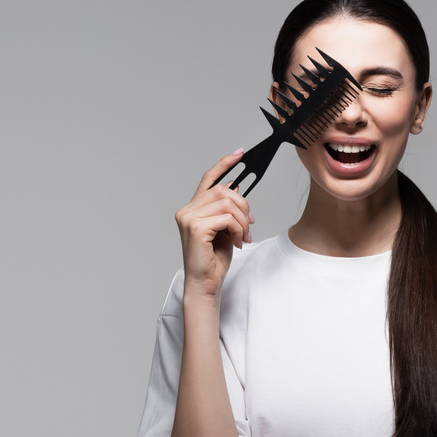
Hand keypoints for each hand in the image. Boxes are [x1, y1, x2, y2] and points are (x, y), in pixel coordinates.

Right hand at [174, 150, 253, 298]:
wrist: (205, 283)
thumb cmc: (213, 260)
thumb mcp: (224, 229)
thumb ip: (226, 209)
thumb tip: (237, 189)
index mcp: (191, 209)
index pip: (208, 179)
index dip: (224, 164)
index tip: (240, 153)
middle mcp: (186, 210)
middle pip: (223, 190)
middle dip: (243, 205)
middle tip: (249, 224)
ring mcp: (188, 217)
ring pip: (227, 203)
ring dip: (242, 220)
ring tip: (242, 236)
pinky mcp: (195, 227)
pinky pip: (227, 217)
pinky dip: (238, 229)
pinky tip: (236, 241)